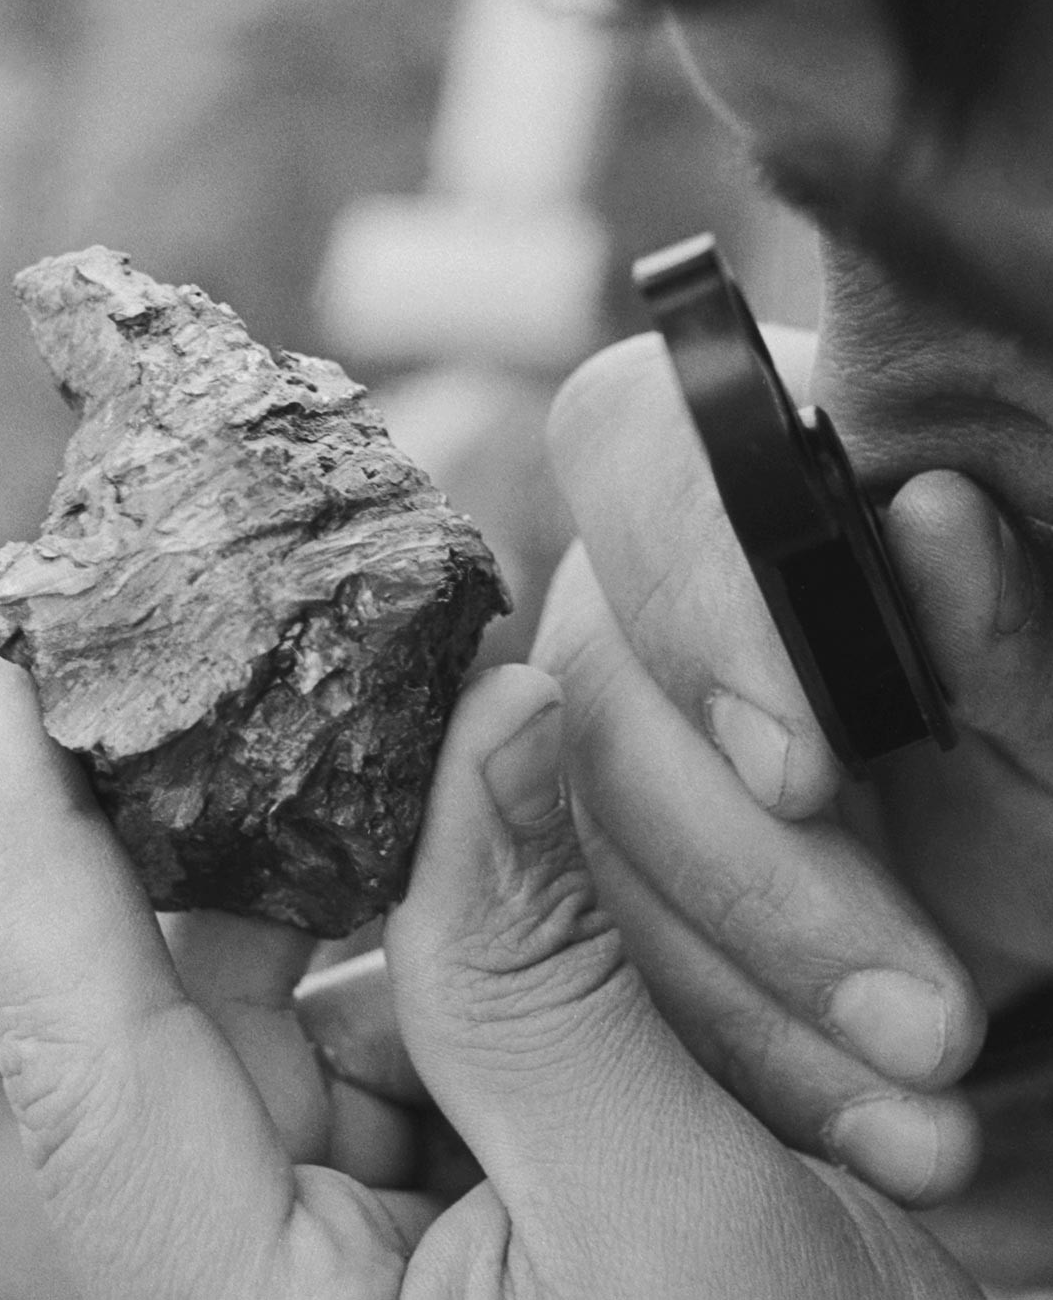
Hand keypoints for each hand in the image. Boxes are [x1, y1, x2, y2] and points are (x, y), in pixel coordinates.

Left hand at [0, 598, 982, 1298]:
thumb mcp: (662, 1211)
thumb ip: (544, 969)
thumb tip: (490, 706)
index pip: (76, 1041)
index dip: (12, 832)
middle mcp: (247, 1265)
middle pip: (171, 986)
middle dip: (214, 800)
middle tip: (250, 621)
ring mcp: (315, 1238)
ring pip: (279, 989)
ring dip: (349, 856)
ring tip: (415, 715)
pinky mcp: (392, 1209)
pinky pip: (369, 1021)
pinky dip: (419, 924)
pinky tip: (482, 837)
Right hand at [533, 271, 1052, 1212]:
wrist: (985, 867)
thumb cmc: (1014, 747)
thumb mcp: (1036, 709)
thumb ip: (991, 625)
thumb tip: (929, 517)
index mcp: (726, 476)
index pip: (626, 443)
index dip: (688, 592)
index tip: (803, 764)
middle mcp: (625, 592)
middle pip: (590, 693)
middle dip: (750, 876)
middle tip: (921, 1011)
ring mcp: (583, 731)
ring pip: (572, 854)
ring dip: (751, 1002)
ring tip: (923, 1104)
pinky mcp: (567, 870)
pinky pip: (579, 971)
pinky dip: (737, 1068)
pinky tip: (868, 1128)